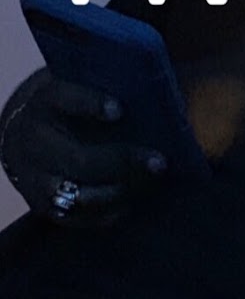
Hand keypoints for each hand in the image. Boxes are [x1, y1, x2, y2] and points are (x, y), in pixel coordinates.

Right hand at [0, 68, 167, 227]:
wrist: (26, 126)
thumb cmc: (73, 98)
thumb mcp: (83, 81)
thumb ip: (115, 81)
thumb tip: (165, 85)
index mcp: (45, 100)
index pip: (64, 97)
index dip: (91, 104)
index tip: (120, 110)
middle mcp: (32, 140)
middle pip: (76, 158)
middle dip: (121, 161)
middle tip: (160, 161)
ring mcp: (32, 177)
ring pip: (74, 194)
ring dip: (118, 191)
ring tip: (152, 182)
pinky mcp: (40, 205)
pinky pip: (73, 217)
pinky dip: (105, 213)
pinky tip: (134, 201)